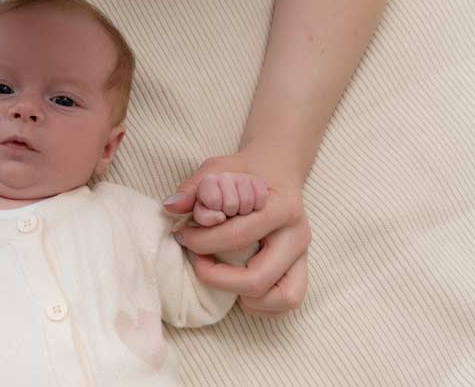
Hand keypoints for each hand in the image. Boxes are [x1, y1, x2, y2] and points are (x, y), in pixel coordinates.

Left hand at [164, 153, 311, 317]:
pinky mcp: (301, 271)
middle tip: (197, 262)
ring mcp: (303, 256)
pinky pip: (287, 302)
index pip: (240, 236)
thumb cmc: (246, 173)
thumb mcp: (220, 168)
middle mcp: (298, 235)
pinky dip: (262, 305)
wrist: (277, 173)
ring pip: (284, 298)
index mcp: (282, 207)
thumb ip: (196, 187)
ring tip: (221, 277)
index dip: (203, 242)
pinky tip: (238, 287)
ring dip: (245, 296)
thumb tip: (171, 206)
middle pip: (260, 277)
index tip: (183, 236)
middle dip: (219, 278)